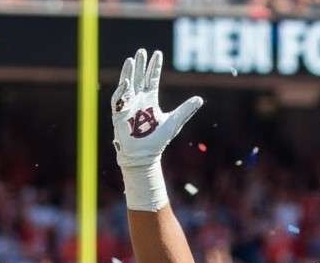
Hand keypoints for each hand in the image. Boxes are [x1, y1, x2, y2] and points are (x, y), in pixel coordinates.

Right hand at [111, 48, 202, 168]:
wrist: (144, 154)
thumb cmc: (158, 139)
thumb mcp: (174, 122)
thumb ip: (186, 110)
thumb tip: (200, 99)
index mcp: (150, 100)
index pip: (151, 79)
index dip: (154, 67)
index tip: (157, 53)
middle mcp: (138, 100)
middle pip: (139, 78)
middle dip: (140, 65)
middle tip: (142, 51)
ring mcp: (128, 106)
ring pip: (127, 85)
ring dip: (128, 72)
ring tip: (131, 60)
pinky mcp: (119, 114)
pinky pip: (120, 100)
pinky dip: (123, 91)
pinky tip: (127, 81)